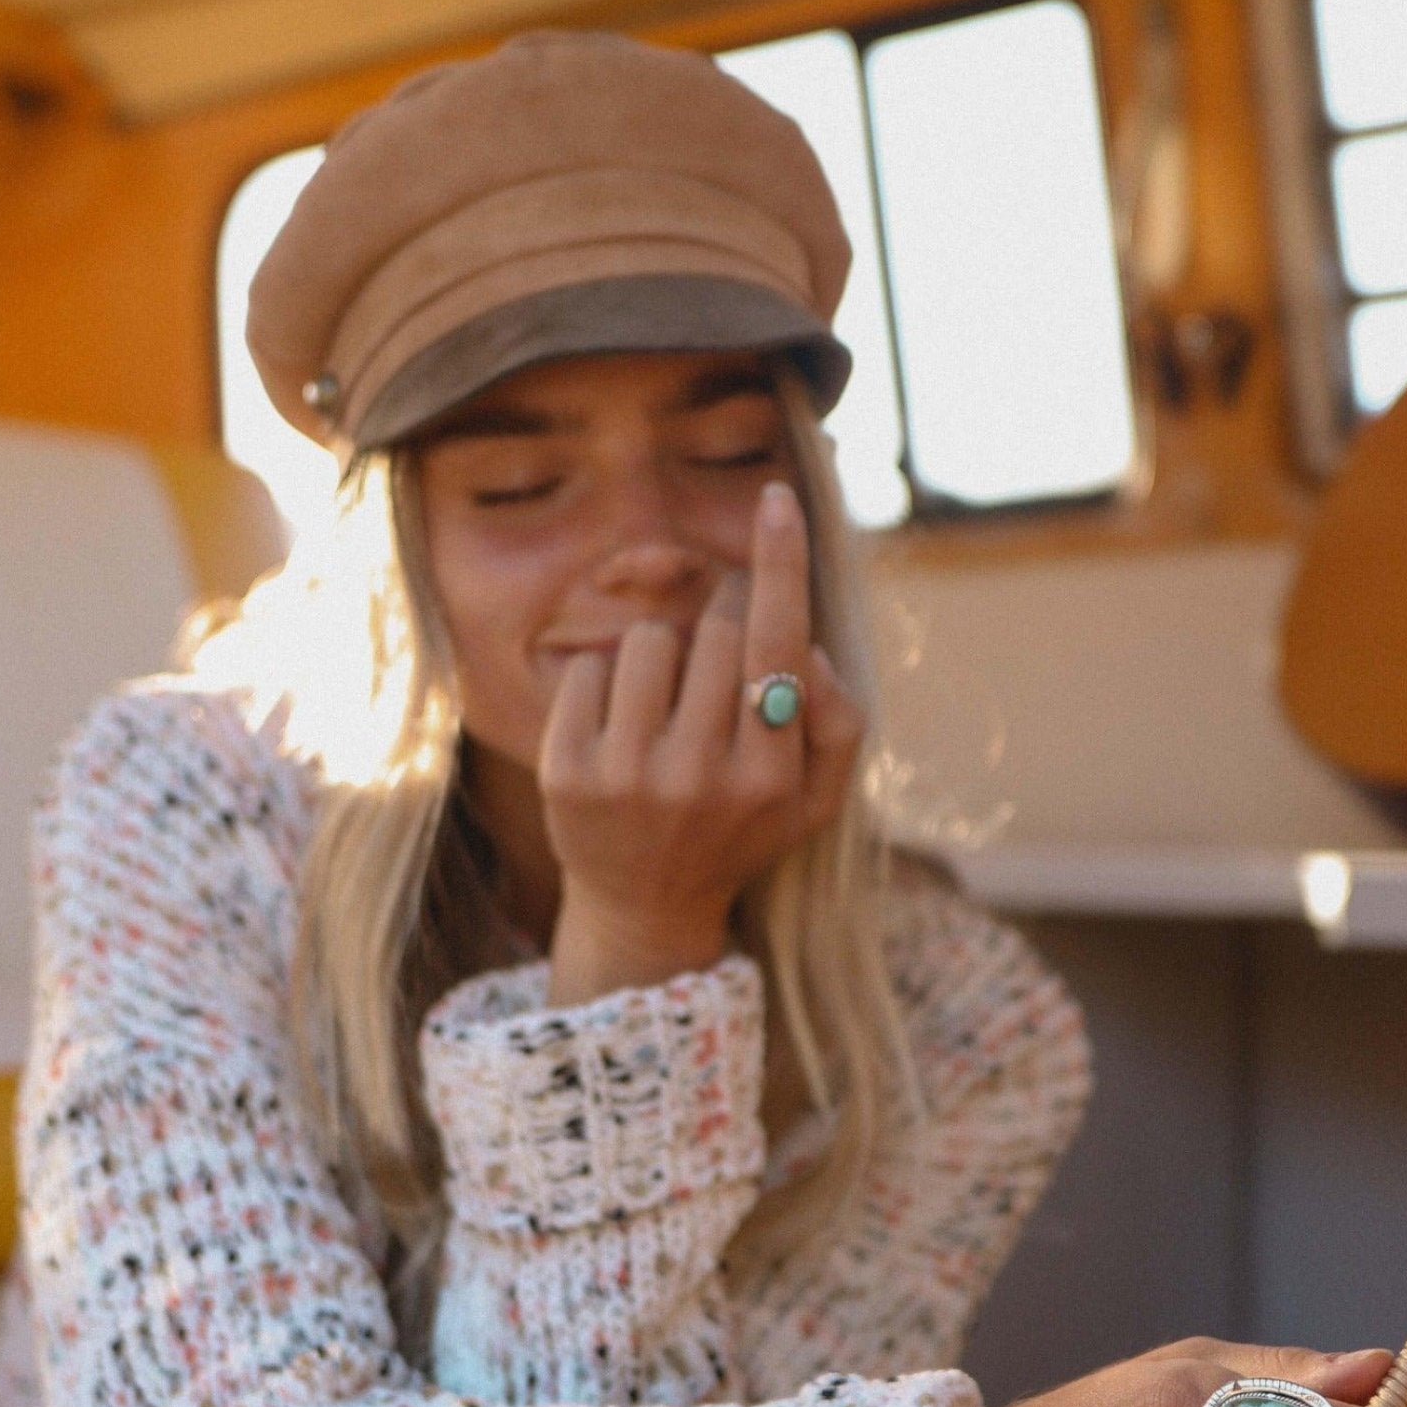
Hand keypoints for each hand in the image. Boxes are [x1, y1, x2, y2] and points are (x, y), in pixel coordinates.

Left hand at [540, 481, 864, 1003]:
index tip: (774, 499)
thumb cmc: (740, 832)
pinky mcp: (566, 774)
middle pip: (715, 631)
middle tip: (716, 671)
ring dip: (662, 655)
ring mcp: (626, 777)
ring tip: (665, 711)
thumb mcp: (815, 801)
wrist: (646, 908)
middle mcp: (698, 778)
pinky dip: (607, 682)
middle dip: (719, 627)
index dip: (779, 564)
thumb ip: (840, 724)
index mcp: (768, 777)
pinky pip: (590, 668)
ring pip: (649, 640)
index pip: (777, 645)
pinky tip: (619, 729)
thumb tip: (811, 647)